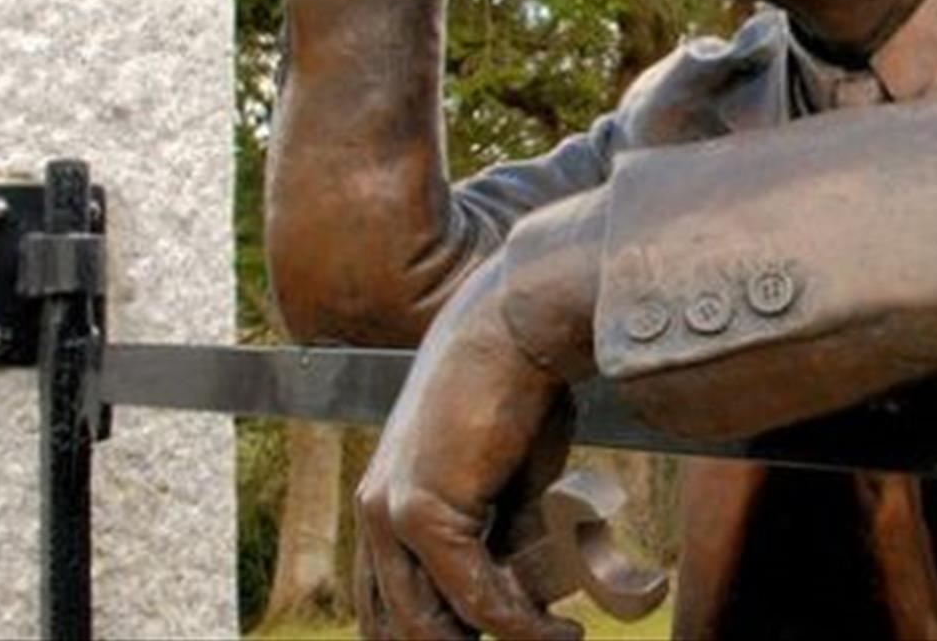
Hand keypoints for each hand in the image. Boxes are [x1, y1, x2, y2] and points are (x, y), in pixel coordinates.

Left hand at [353, 258, 582, 639]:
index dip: (440, 636)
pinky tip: (562, 631)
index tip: (505, 637)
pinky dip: (521, 624)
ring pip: (430, 625)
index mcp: (387, 502)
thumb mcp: (508, 482)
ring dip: (503, 640)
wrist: (519, 327)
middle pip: (398, 627)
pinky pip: (473, 594)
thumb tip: (525, 599)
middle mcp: (375, 513)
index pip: (389, 604)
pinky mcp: (421, 511)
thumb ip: (502, 540)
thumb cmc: (523, 391)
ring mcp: (389, 513)